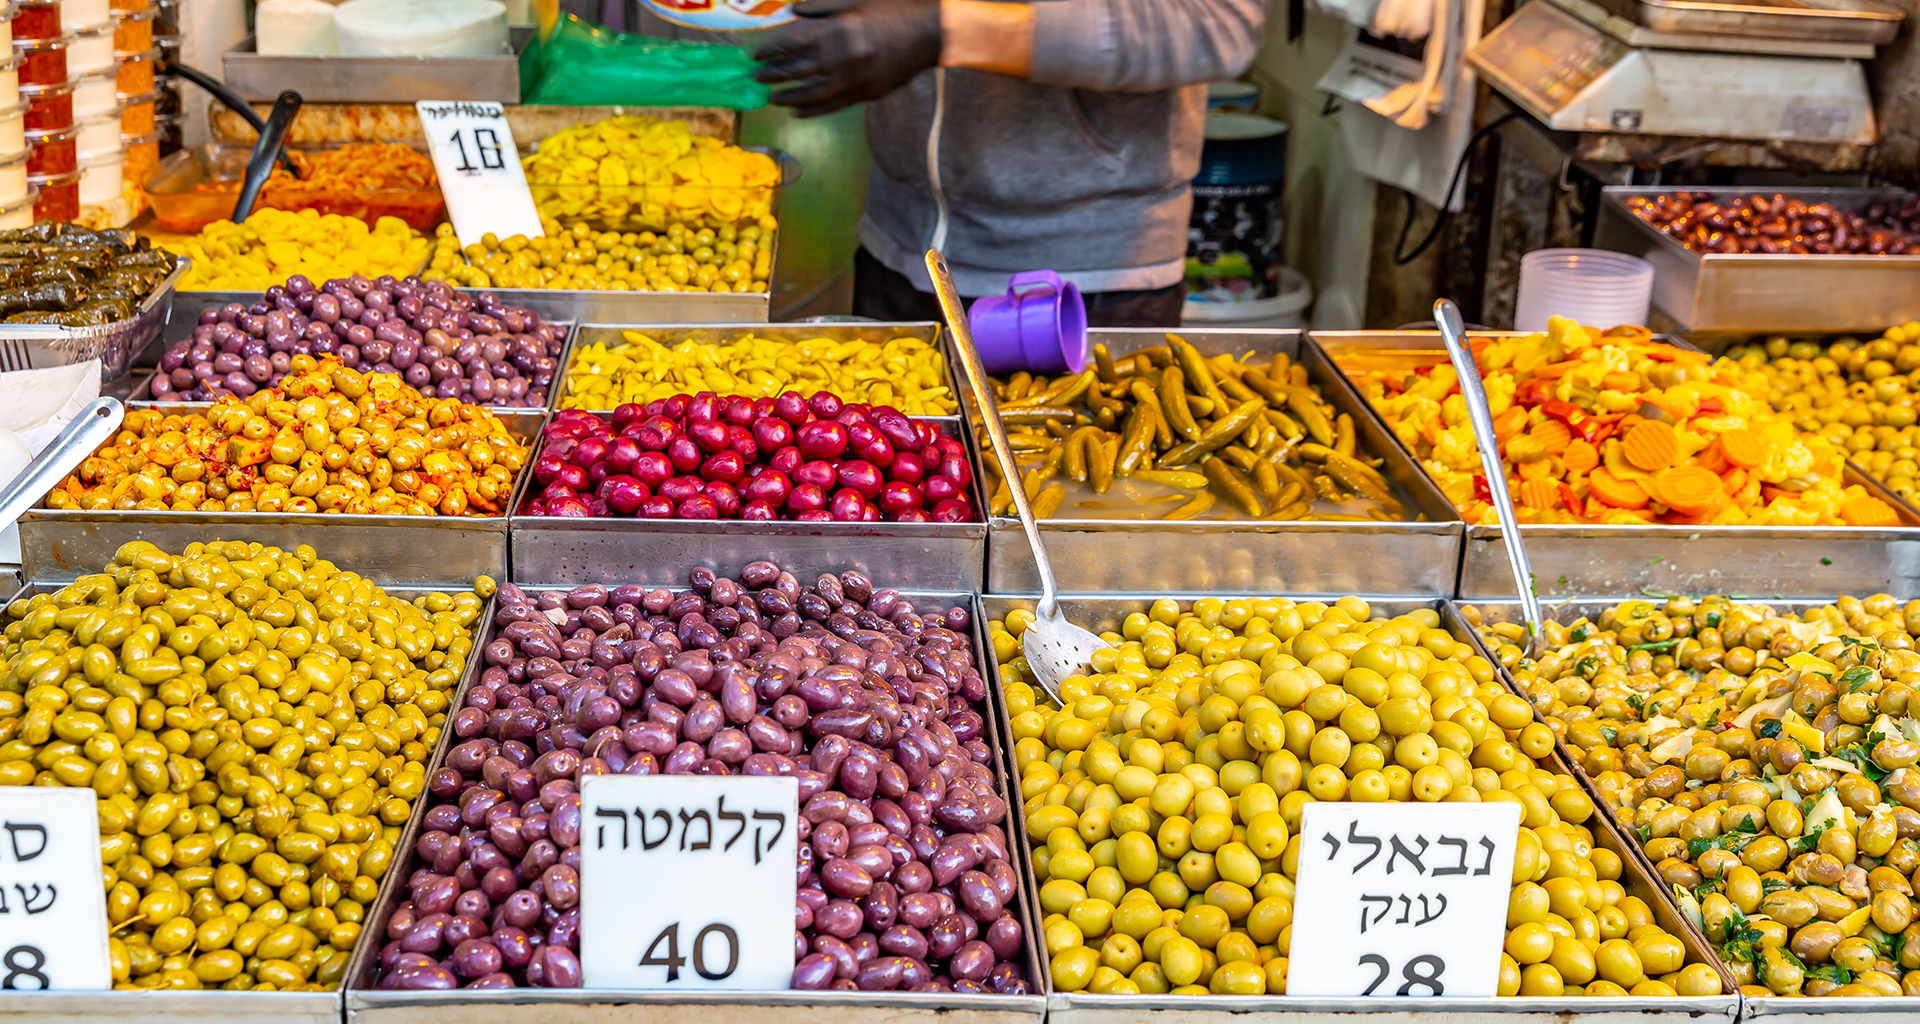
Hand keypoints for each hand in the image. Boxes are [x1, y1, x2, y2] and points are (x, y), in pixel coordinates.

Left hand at [753, 0, 941, 117]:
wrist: (929, 34)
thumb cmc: (893, 9)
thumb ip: (823, 5)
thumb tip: (792, 11)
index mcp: (835, 32)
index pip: (792, 44)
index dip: (771, 50)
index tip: (755, 55)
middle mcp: (839, 59)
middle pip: (796, 71)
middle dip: (773, 75)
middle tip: (756, 78)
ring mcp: (852, 80)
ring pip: (810, 94)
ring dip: (788, 96)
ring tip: (773, 98)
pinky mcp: (864, 94)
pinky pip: (832, 106)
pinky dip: (812, 110)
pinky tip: (798, 112)